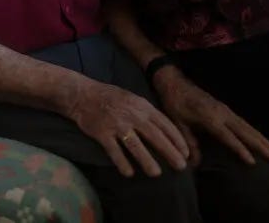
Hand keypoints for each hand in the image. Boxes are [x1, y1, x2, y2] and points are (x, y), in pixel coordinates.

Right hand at [67, 80, 188, 177]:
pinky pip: (114, 151)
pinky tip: (129, 173)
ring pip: (135, 146)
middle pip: (154, 136)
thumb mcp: (133, 99)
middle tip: (181, 167)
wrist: (82, 94)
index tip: (186, 153)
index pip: (165, 124)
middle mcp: (132, 115)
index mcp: (142, 106)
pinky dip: (122, 163)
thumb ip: (148, 113)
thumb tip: (166, 132)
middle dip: (170, 152)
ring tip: (156, 173)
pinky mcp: (102, 133)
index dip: (177, 140)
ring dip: (147, 160)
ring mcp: (116, 124)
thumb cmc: (111, 98)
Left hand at [153, 66, 268, 165]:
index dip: (240, 149)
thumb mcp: (177, 123)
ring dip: (261, 138)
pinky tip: (261, 138)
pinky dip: (254, 131)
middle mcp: (221, 113)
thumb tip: (194, 163)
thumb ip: (188, 142)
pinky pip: (243, 122)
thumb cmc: (174, 103)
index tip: (253, 162)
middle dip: (260, 144)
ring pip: (247, 126)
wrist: (175, 83)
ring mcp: (225, 110)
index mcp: (209, 117)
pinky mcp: (225, 108)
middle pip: (244, 131)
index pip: (228, 137)